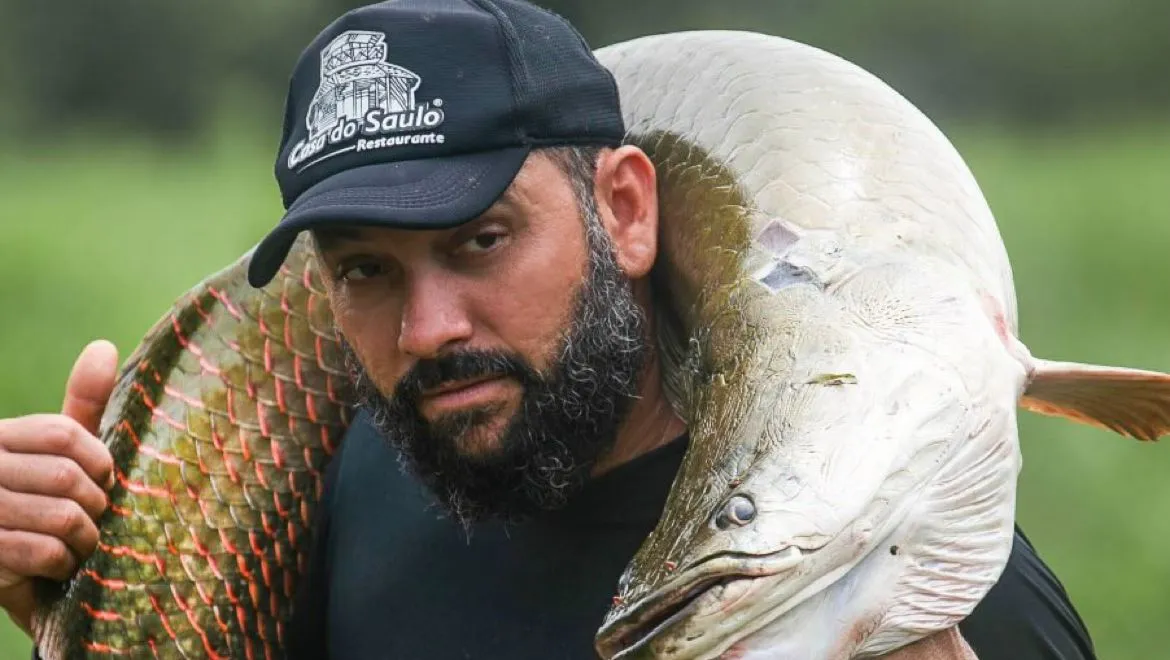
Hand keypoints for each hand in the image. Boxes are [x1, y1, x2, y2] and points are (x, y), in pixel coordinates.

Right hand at [0, 340, 117, 636]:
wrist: (10, 575)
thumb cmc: (42, 505)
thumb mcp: (60, 453)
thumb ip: (82, 406)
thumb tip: (103, 346)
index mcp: (0, 437)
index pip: (63, 434)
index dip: (99, 461)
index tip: (104, 480)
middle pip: (67, 477)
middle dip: (96, 505)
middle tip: (93, 521)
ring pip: (62, 517)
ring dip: (84, 538)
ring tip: (78, 545)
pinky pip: (44, 552)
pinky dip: (64, 563)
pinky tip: (58, 567)